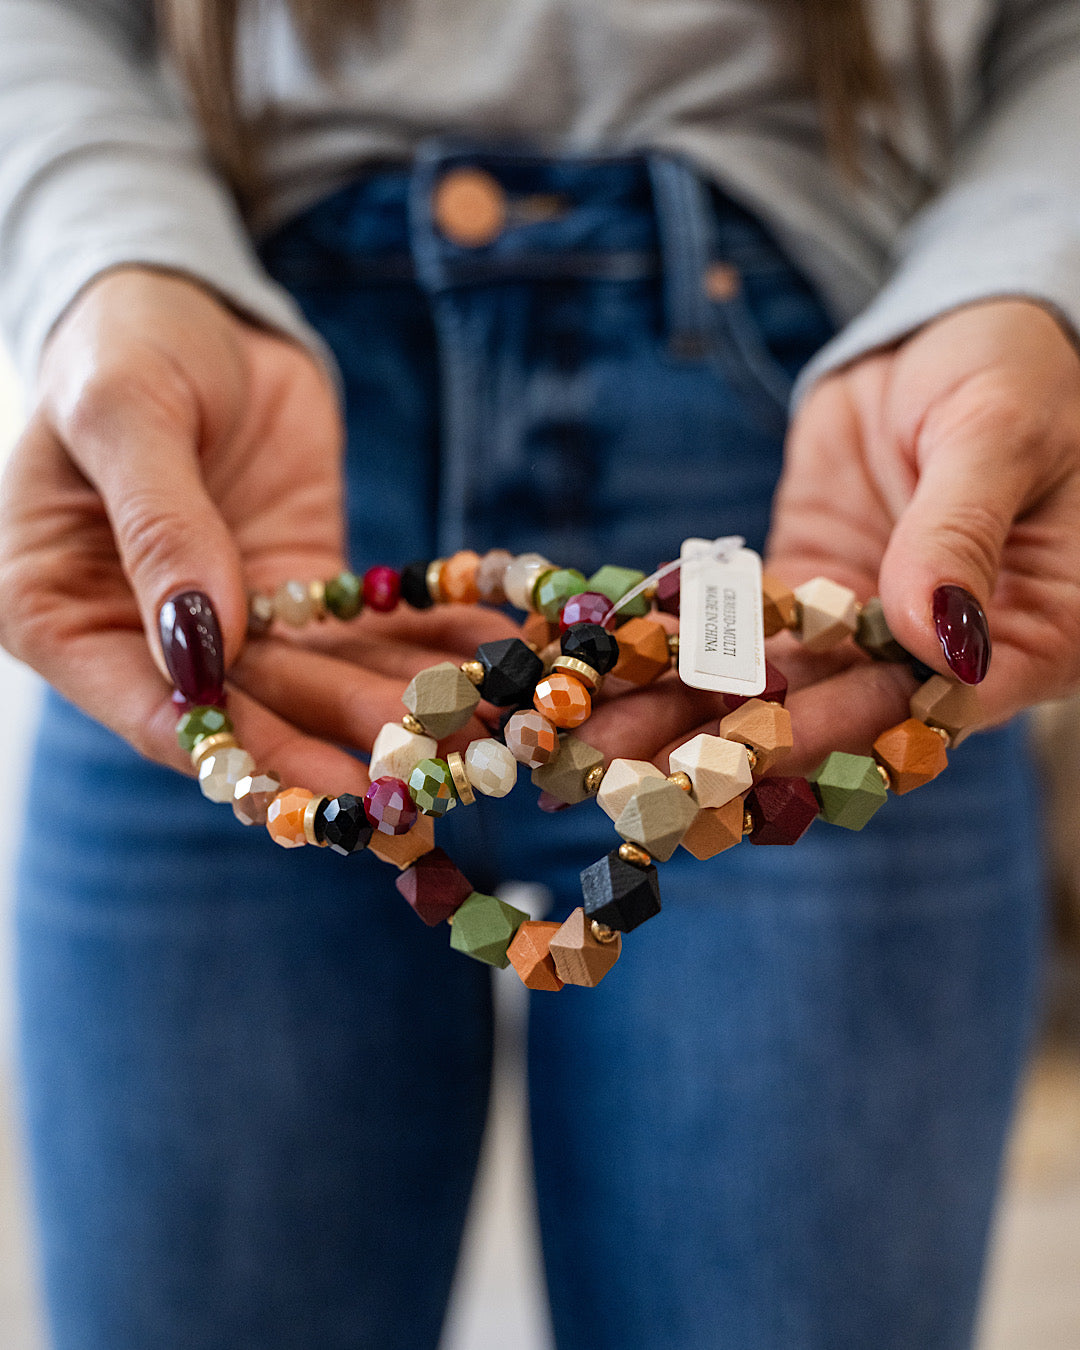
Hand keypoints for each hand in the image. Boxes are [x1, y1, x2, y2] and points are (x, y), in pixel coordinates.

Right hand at [0, 268, 510, 791]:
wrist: (195, 304)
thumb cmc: (124, 342)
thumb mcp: (125, 413)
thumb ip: (158, 526)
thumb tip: (196, 649)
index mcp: (61, 611)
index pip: (151, 710)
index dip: (239, 752)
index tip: (319, 785)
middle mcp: (146, 636)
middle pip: (248, 710)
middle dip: (338, 738)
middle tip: (419, 774)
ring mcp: (232, 620)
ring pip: (318, 679)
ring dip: (398, 703)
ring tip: (475, 727)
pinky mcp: (300, 593)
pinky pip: (365, 628)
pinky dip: (425, 641)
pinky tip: (490, 659)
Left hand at [585, 300, 1079, 777]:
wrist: (952, 326)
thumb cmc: (1015, 370)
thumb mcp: (999, 436)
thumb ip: (960, 533)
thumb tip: (939, 641)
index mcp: (1032, 635)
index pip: (931, 710)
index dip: (836, 739)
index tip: (743, 761)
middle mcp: (944, 652)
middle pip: (840, 716)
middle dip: (734, 748)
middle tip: (639, 782)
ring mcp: (868, 626)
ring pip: (777, 685)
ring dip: (685, 716)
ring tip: (597, 746)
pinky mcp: (808, 590)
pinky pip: (741, 631)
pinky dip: (677, 651)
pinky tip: (611, 675)